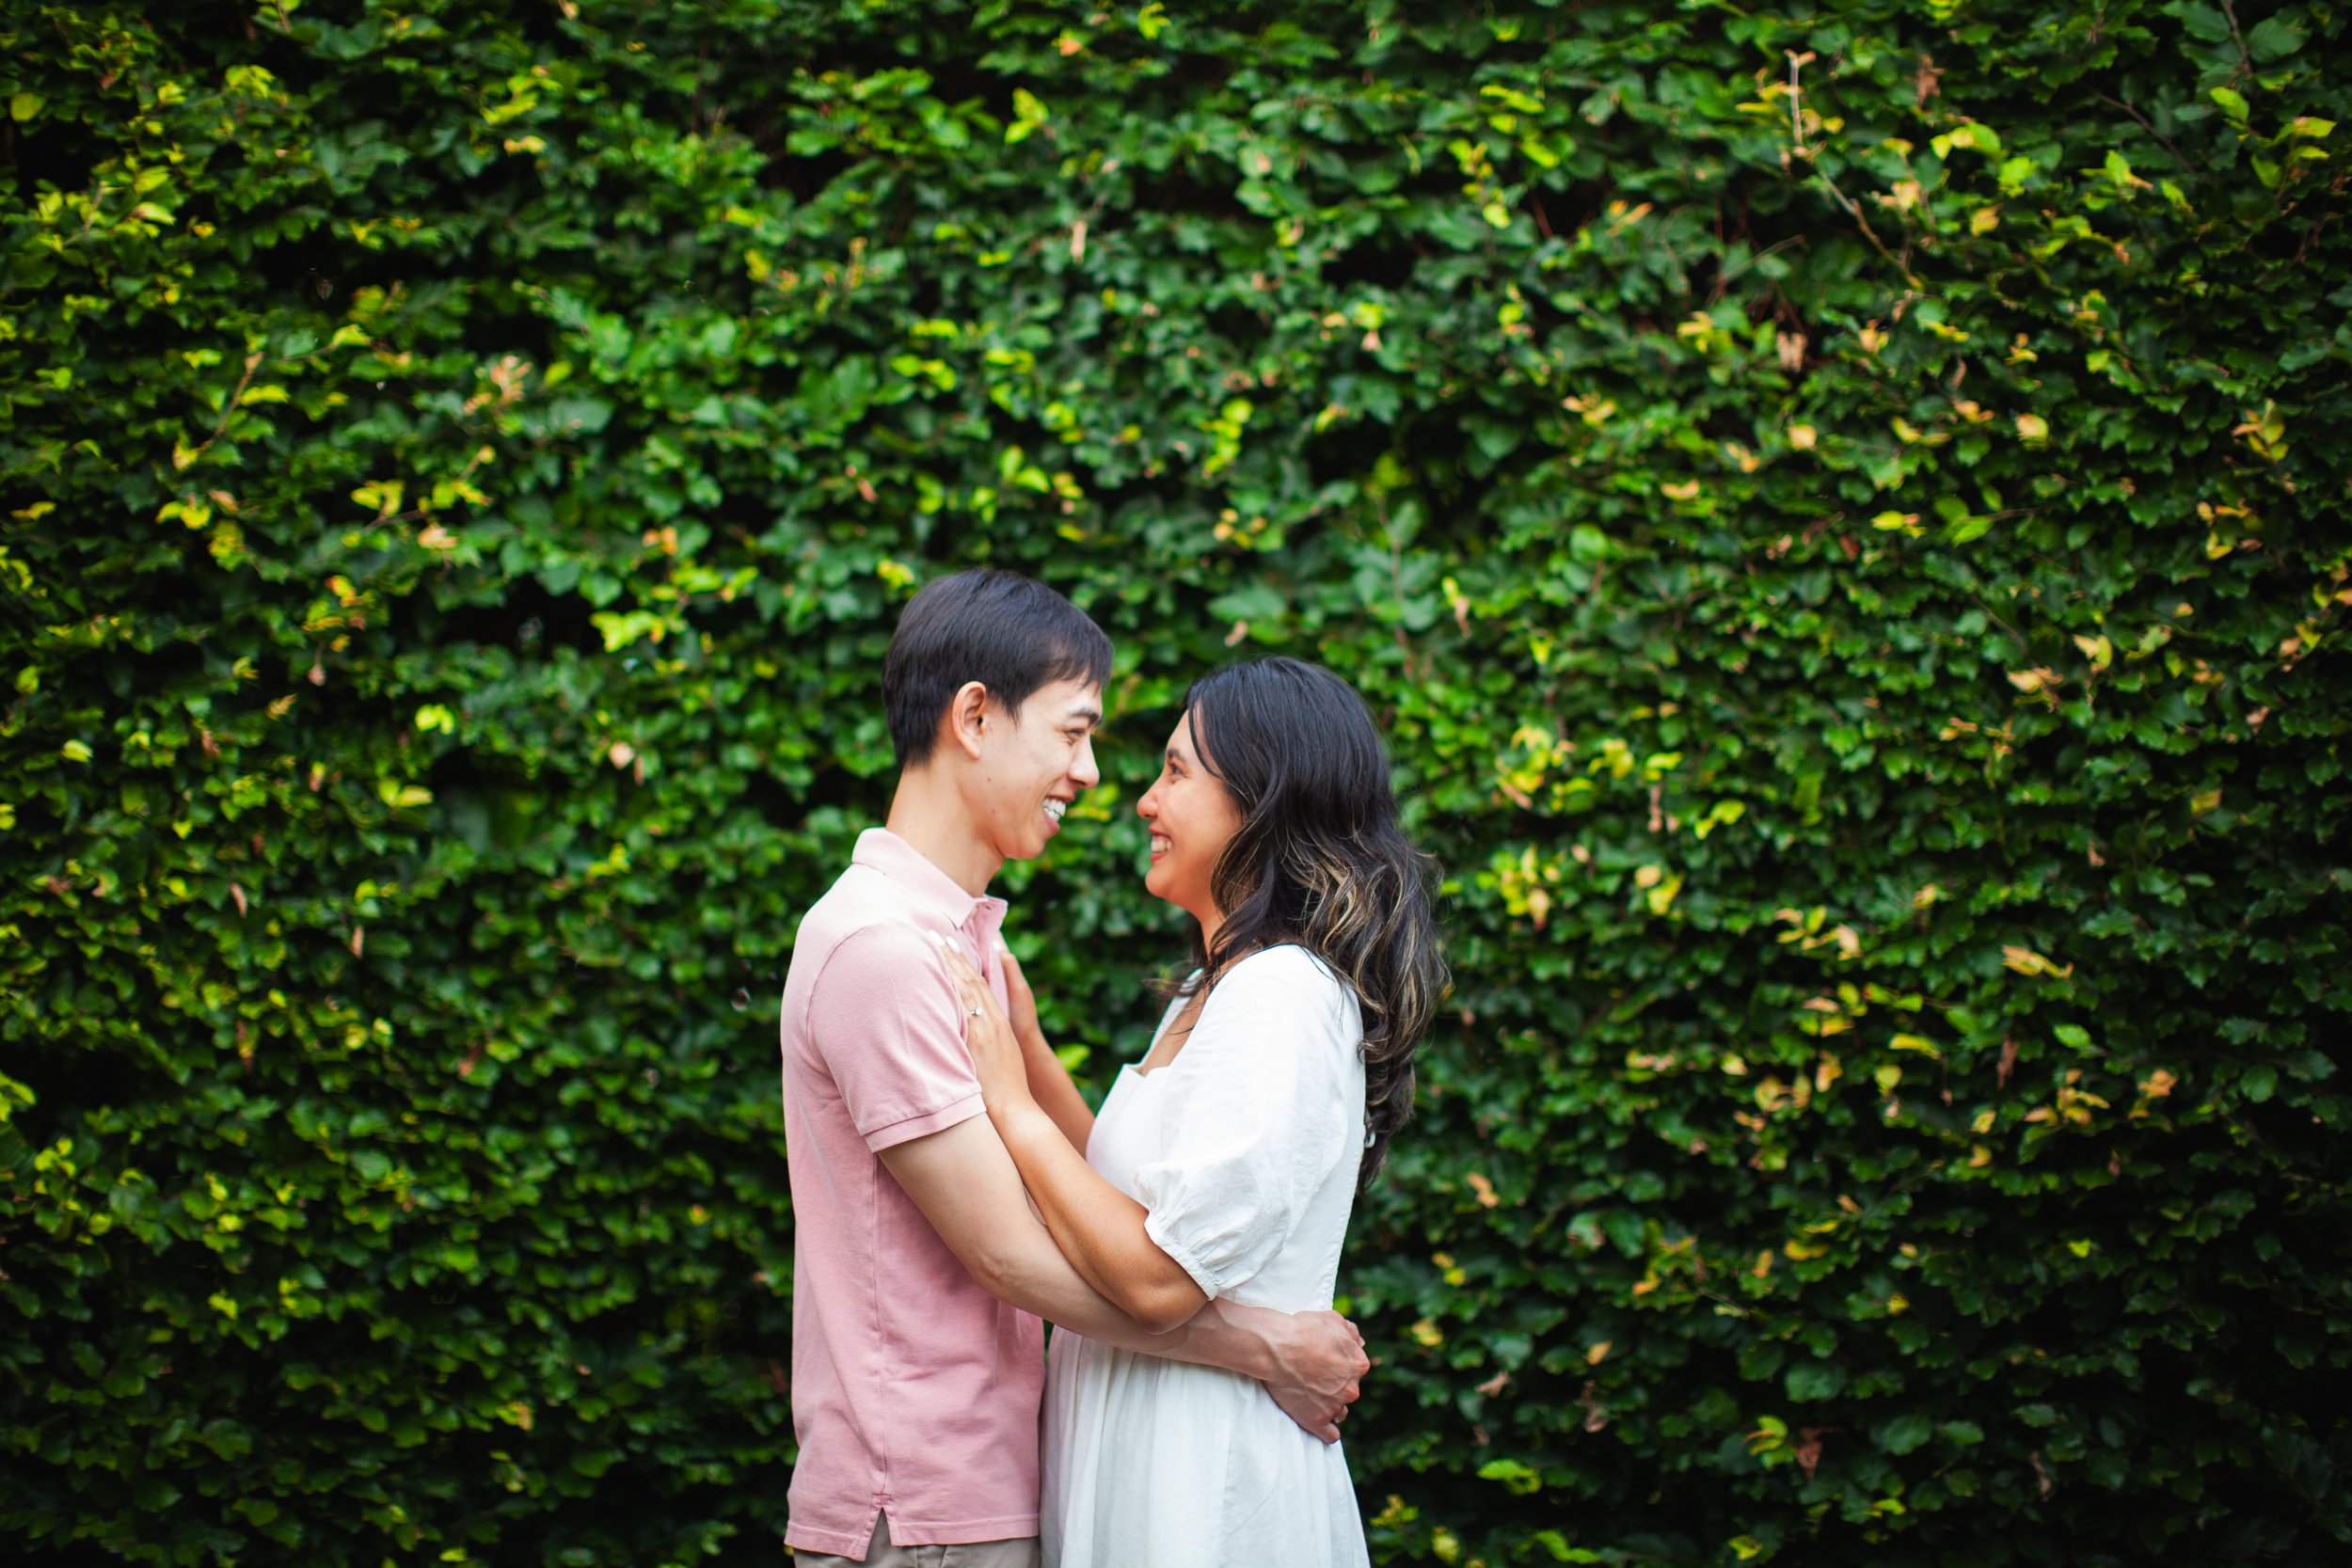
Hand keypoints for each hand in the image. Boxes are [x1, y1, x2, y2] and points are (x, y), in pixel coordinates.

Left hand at [941, 938, 1036, 1120]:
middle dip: (952, 956)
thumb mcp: (996, 1061)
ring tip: (931, 944)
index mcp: (998, 1024)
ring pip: (965, 987)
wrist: (1014, 1111)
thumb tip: (960, 1040)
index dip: (963, 964)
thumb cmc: (1003, 1094)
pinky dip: (951, 986)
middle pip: (971, 980)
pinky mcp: (978, 1040)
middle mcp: (991, 1022)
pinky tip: (935, 974)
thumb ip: (980, 1045)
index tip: (948, 946)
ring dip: (948, 964)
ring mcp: (984, 1029)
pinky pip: (962, 1006)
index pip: (979, 986)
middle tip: (934, 935)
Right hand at [1260, 1308, 1367, 1444]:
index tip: (1325, 1362)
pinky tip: (1319, 1423)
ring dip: (1331, 1407)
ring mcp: (1335, 1406)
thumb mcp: (1333, 1320)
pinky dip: (1327, 1431)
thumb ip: (1351, 1332)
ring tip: (1312, 1398)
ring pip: (1340, 1413)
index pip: (1356, 1370)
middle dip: (1335, 1386)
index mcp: (1358, 1365)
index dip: (1340, 1366)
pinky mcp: (1318, 1420)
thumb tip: (1360, 1342)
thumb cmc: (1303, 1330)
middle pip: (1348, 1391)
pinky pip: (1330, 1435)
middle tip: (1314, 1377)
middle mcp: (1351, 1388)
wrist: (1277, 1348)